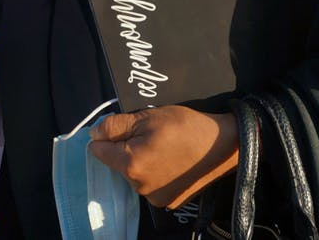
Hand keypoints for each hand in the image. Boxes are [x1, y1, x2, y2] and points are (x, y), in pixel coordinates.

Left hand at [88, 105, 238, 208]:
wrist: (224, 145)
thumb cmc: (185, 126)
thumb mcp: (146, 117)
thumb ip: (115, 126)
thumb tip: (93, 135)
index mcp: (130, 165)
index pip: (98, 151)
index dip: (107, 136)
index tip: (124, 128)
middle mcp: (139, 187)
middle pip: (117, 163)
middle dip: (126, 148)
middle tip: (150, 134)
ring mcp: (155, 198)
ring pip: (134, 175)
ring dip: (141, 161)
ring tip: (163, 147)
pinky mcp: (170, 202)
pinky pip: (150, 184)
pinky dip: (155, 173)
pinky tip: (172, 161)